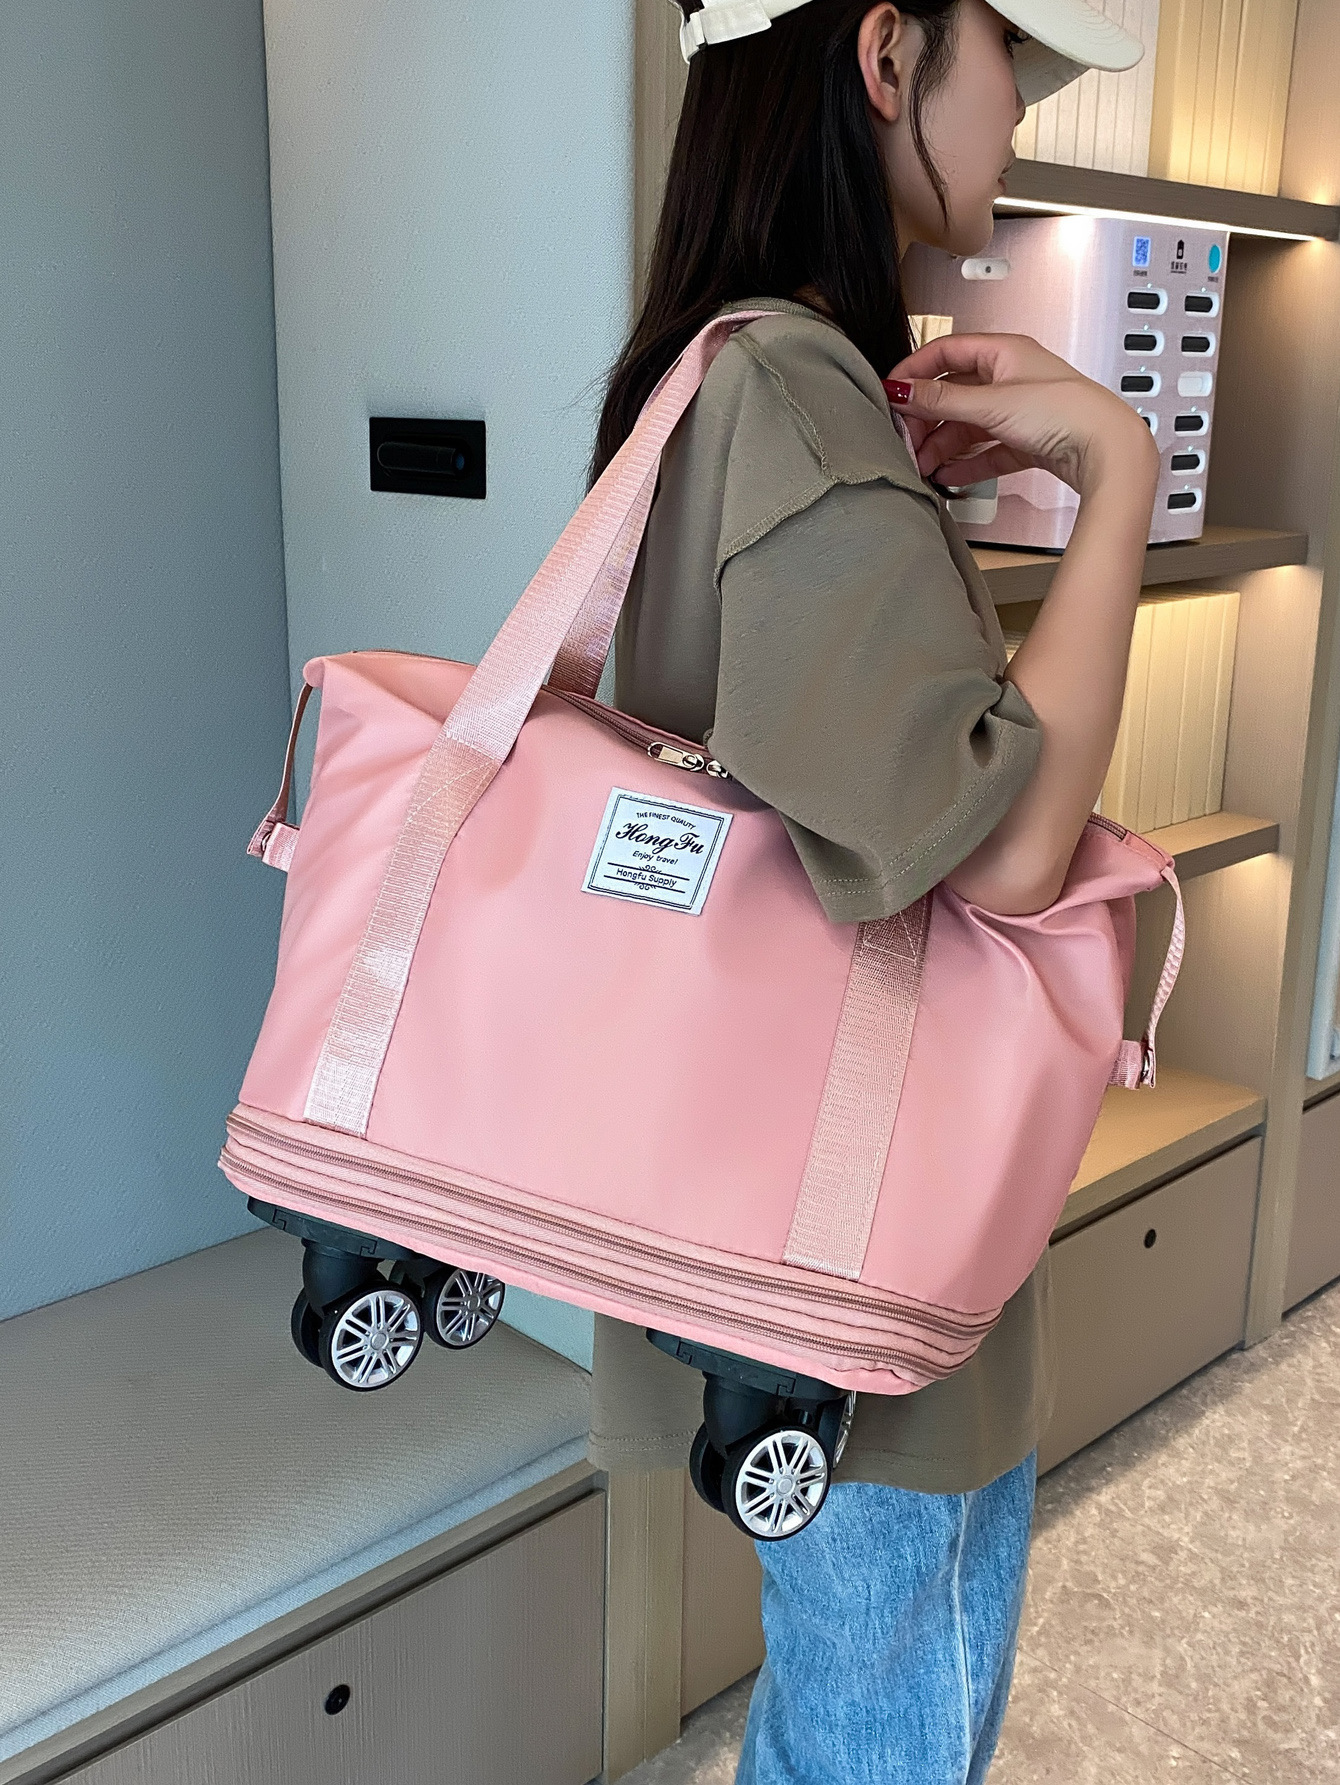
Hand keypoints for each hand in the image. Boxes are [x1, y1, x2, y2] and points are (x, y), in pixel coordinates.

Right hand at [885, 333, 1159, 500]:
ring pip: (969, 424)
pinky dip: (966, 462)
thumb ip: (942, 401)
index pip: (947, 351)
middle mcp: (1011, 377)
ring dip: (943, 444)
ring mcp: (1020, 409)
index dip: (916, 370)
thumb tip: (902, 390)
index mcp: (1005, 352)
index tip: (892, 391)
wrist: (1108, 450)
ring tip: (923, 463)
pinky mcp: (1028, 440)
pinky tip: (949, 475)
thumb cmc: (1066, 413)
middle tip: (905, 436)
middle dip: (927, 417)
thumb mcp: (992, 404)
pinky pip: (987, 449)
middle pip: (955, 392)